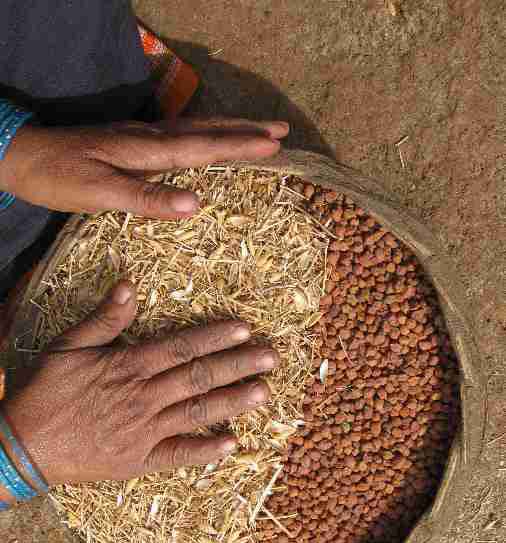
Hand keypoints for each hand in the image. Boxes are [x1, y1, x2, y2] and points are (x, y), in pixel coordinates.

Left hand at [0, 117, 288, 216]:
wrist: (23, 157)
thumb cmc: (60, 179)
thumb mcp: (101, 194)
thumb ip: (147, 198)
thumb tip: (196, 205)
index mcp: (147, 150)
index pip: (203, 147)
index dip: (240, 147)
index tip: (275, 144)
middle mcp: (150, 138)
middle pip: (207, 130)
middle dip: (246, 131)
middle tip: (282, 131)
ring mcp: (142, 138)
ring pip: (196, 130)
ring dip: (230, 130)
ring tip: (260, 132)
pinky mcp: (134, 144)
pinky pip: (181, 137)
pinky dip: (206, 137)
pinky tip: (211, 143)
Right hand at [2, 282, 278, 485]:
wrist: (22, 445)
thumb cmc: (44, 392)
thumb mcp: (67, 346)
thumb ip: (103, 318)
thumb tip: (129, 285)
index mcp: (128, 366)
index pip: (181, 348)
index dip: (215, 337)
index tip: (244, 330)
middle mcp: (143, 397)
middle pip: (199, 377)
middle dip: (238, 366)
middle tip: (271, 358)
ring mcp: (144, 431)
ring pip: (196, 412)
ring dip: (233, 402)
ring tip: (263, 391)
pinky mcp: (138, 461)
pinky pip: (178, 456)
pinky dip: (205, 451)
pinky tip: (232, 445)